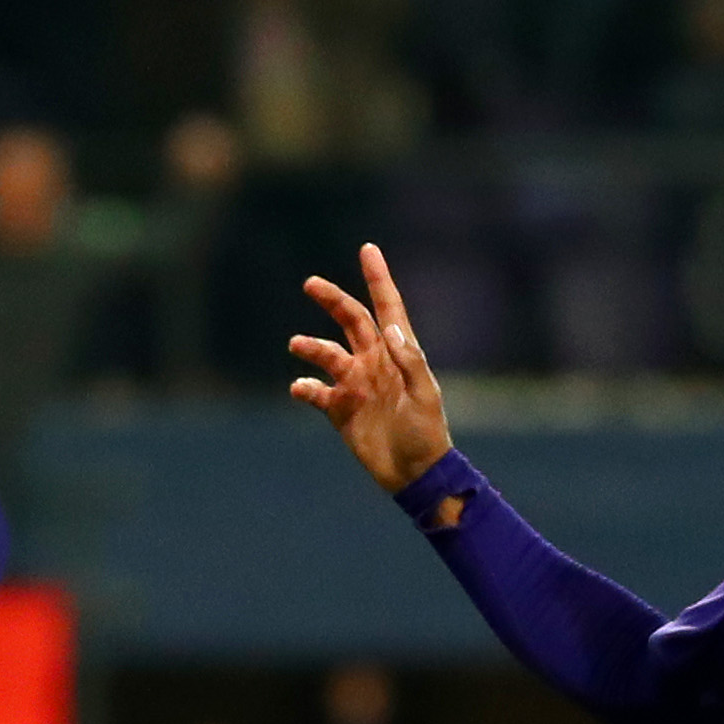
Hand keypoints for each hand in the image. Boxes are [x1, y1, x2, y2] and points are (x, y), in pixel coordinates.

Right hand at [289, 242, 454, 493]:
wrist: (414, 474)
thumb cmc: (426, 433)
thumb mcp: (424, 395)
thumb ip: (408, 359)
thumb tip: (389, 327)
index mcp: (398, 353)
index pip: (387, 306)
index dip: (378, 278)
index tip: (368, 249)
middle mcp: (374, 362)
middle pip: (350, 320)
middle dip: (331, 299)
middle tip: (310, 284)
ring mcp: (355, 385)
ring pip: (326, 353)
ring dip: (311, 346)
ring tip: (296, 344)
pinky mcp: (340, 410)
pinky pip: (316, 391)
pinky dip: (304, 387)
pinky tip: (300, 388)